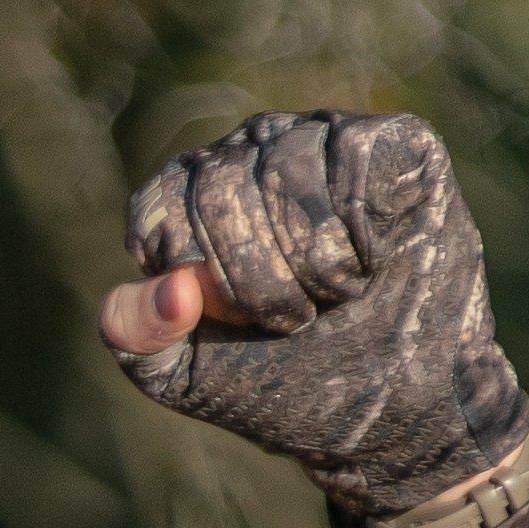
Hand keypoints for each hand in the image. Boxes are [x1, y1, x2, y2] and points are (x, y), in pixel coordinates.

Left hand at [99, 109, 528, 522]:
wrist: (389, 391)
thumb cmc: (276, 375)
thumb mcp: (182, 373)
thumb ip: (136, 333)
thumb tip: (174, 286)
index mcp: (181, 196)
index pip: (159, 207)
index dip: (196, 273)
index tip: (229, 318)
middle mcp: (245, 152)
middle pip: (219, 188)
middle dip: (255, 280)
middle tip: (292, 320)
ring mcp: (318, 136)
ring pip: (289, 170)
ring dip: (315, 261)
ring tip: (334, 293)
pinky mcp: (392, 138)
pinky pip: (359, 159)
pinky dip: (365, 228)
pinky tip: (374, 256)